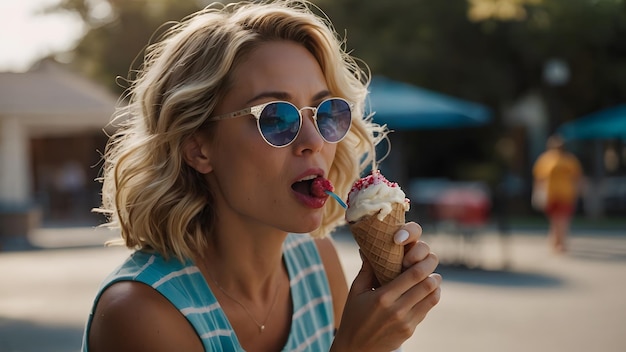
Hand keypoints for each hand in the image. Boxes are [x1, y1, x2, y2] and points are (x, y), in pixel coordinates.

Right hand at [332, 222, 440, 351]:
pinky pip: (426, 309)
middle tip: (431, 262)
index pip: (413, 275)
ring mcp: (406, 323)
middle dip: (432, 270)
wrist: (355, 349)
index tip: (425, 255)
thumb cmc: (353, 316)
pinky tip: (425, 291)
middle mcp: (397, 310)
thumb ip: (366, 269)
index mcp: (382, 297)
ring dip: (434, 285)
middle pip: (427, 285)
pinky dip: (430, 297)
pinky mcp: (410, 331)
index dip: (424, 263)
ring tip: (431, 276)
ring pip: (432, 298)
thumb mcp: (355, 292)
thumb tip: (368, 247)